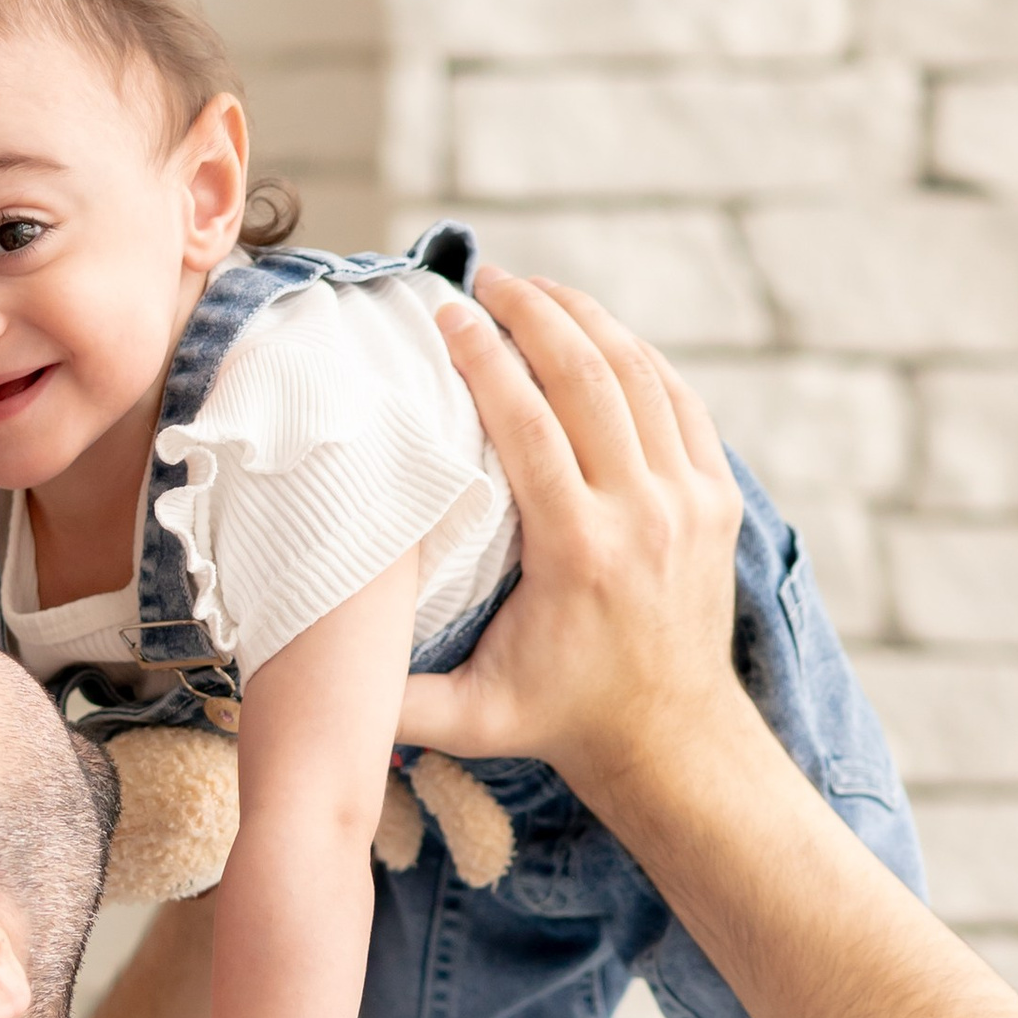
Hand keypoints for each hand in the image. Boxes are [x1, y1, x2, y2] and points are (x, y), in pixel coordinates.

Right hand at [395, 271, 751, 816]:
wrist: (671, 738)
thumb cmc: (558, 720)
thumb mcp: (471, 718)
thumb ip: (389, 699)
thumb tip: (299, 675)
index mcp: (580, 552)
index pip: (529, 424)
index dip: (486, 358)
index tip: (448, 314)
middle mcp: (644, 514)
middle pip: (590, 377)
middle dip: (535, 313)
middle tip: (488, 279)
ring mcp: (691, 501)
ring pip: (640, 376)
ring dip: (587, 320)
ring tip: (536, 290)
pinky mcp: (718, 498)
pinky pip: (679, 401)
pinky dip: (637, 356)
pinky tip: (597, 333)